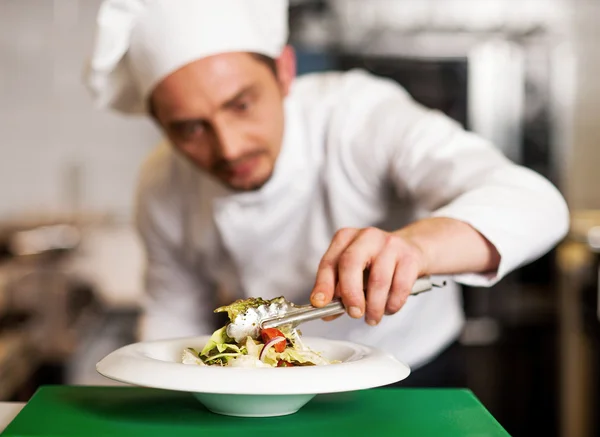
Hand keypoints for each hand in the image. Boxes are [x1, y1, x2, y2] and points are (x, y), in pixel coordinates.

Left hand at [309, 227, 427, 325]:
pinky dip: (392, 304)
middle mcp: (366, 236)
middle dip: (350, 294)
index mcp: (346, 238)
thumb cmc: (377, 262)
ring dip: (374, 306)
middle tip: (353, 313)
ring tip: (372, 317)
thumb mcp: (355, 270)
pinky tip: (388, 308)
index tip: (320, 303)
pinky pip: (400, 287)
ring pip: (378, 280)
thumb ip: (339, 290)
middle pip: (350, 264)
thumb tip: (328, 312)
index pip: (329, 262)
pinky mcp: (410, 257)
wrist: (413, 249)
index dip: (323, 285)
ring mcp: (390, 244)